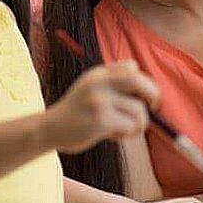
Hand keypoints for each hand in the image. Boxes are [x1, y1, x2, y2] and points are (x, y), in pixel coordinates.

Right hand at [42, 60, 160, 153]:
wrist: (49, 129)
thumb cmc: (76, 111)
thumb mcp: (90, 85)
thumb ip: (111, 76)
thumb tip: (136, 67)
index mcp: (98, 73)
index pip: (132, 68)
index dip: (146, 83)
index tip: (147, 97)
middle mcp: (99, 83)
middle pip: (140, 82)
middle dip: (154, 95)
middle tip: (154, 107)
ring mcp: (99, 101)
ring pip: (138, 111)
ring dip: (137, 124)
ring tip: (123, 129)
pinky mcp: (100, 120)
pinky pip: (129, 126)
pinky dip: (127, 134)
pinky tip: (113, 136)